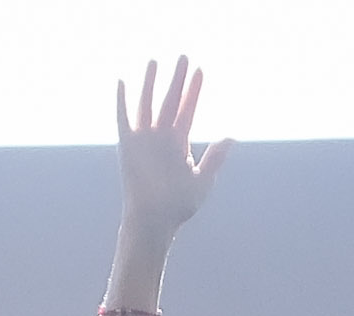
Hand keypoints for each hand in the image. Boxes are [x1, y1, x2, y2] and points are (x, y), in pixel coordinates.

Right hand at [117, 57, 231, 238]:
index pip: (188, 109)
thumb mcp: (203, 181)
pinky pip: (123, 118)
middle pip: (171, 101)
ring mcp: (144, 140)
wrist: (154, 221)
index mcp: (179, 143)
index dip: (194, 91)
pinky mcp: (127, 146)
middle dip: (177, 79)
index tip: (200, 71)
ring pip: (148, 104)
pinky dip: (122, 101)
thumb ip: (215, 158)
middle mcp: (162, 138)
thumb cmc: (178, 206)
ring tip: (155, 61)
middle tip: (184, 56)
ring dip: (151, 83)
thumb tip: (231, 136)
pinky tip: (122, 82)